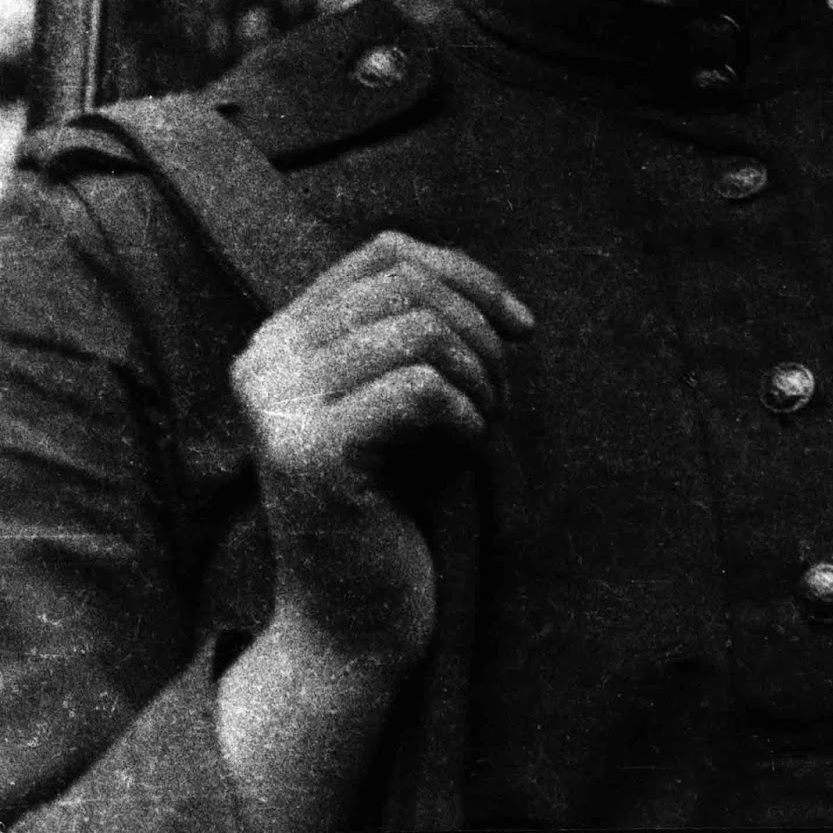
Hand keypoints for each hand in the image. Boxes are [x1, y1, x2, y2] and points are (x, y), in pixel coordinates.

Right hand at [230, 231, 533, 672]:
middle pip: (405, 284)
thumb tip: (482, 283)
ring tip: (488, 423)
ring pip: (419, 332)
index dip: (466, 274)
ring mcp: (277, 405)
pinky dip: (466, 414)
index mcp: (279, 336)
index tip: (522, 328)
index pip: (383, 253)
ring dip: (481, 375)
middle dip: (481, 329)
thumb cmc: (391, 506)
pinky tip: (468, 452)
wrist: (350, 627)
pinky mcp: (307, 453)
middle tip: (505, 393)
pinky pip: (419, 389)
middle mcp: (263, 360)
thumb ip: (410, 331)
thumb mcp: (396, 399)